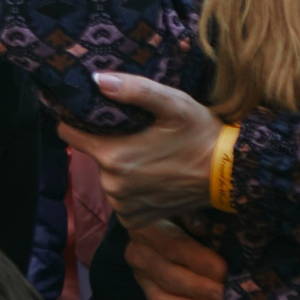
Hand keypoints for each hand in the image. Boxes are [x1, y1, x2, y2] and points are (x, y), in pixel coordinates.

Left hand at [59, 70, 222, 227]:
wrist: (231, 174)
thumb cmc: (201, 133)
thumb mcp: (173, 103)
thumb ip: (135, 90)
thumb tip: (98, 80)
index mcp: (113, 156)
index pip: (68, 133)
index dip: (76, 120)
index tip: (91, 114)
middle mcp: (112, 185)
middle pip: (92, 154)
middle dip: (107, 142)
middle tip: (134, 133)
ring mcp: (123, 205)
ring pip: (106, 176)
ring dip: (120, 166)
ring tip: (148, 155)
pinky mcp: (136, 219)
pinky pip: (121, 199)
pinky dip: (131, 188)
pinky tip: (152, 177)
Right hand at [127, 219, 225, 299]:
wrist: (168, 227)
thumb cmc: (186, 215)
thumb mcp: (188, 206)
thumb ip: (194, 213)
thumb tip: (201, 227)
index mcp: (146, 227)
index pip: (171, 246)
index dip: (197, 260)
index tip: (222, 270)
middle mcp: (138, 254)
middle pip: (167, 276)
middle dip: (197, 288)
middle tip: (221, 293)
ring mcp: (142, 280)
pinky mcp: (149, 297)